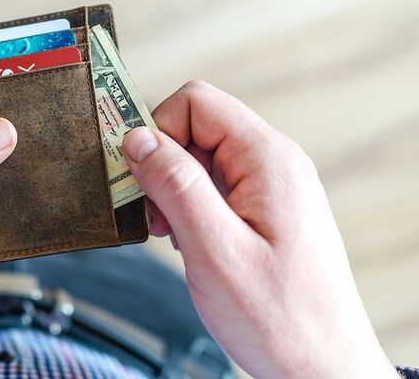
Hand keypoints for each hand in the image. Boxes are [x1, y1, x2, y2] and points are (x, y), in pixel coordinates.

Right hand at [122, 81, 396, 377]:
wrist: (319, 367)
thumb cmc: (278, 317)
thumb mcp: (214, 248)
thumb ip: (175, 185)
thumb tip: (137, 137)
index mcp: (267, 159)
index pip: (196, 102)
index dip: (156, 129)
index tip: (135, 174)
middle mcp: (272, 163)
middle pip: (196, 127)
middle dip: (161, 164)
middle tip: (154, 216)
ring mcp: (269, 187)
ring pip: (200, 158)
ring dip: (172, 189)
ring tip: (172, 235)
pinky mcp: (263, 211)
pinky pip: (214, 187)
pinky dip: (188, 207)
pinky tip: (188, 241)